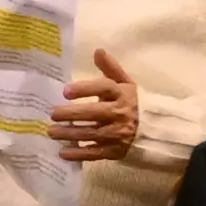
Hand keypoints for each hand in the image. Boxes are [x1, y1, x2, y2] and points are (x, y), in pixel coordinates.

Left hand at [48, 46, 142, 162]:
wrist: (153, 129)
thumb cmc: (133, 103)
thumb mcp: (125, 83)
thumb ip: (110, 68)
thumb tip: (97, 50)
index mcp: (121, 94)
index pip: (103, 88)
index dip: (84, 89)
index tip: (65, 91)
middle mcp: (119, 113)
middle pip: (93, 113)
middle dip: (72, 114)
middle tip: (53, 113)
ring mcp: (117, 134)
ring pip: (91, 134)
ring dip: (70, 134)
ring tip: (51, 131)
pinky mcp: (115, 151)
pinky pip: (95, 153)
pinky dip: (79, 154)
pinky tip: (62, 152)